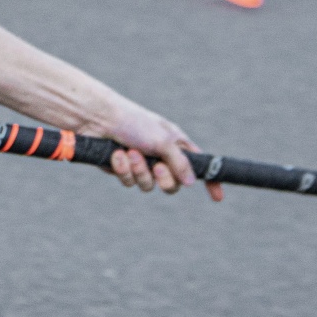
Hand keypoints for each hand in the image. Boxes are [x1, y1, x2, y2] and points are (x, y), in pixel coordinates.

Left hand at [84, 101, 223, 199]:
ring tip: (130, 152)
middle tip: (157, 166)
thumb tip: (192, 183)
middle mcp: (161, 155)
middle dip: (165, 179)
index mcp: (176, 144)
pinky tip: (116, 155)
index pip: (198, 166)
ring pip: (148, 186)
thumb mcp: (163, 140)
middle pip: (172, 185)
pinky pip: (129, 182)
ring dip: (140, 171)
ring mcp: (141, 164)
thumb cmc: (134, 123)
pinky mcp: (123, 170)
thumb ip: (179, 163)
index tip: (218, 197)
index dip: (209, 181)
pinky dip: (123, 170)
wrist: (98, 119)